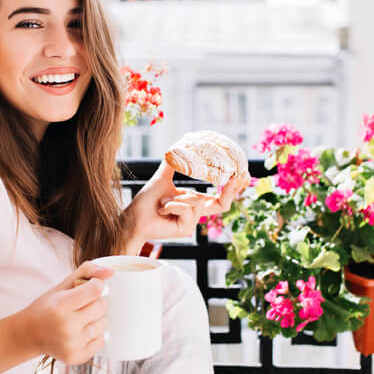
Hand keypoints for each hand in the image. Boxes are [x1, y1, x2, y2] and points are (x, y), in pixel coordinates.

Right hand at [17, 261, 112, 364]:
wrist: (29, 334)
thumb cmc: (46, 307)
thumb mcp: (61, 286)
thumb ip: (86, 272)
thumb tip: (111, 272)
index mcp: (60, 306)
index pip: (95, 290)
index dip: (96, 285)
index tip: (90, 286)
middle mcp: (67, 326)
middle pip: (101, 306)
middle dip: (96, 301)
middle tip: (83, 304)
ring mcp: (72, 344)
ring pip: (103, 324)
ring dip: (96, 319)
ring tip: (81, 318)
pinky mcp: (77, 356)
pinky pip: (101, 341)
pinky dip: (94, 335)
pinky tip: (80, 331)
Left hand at [122, 162, 249, 246]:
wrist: (133, 218)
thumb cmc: (146, 202)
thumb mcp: (162, 178)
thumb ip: (172, 163)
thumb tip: (178, 143)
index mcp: (194, 204)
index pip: (219, 199)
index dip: (232, 189)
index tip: (240, 175)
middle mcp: (196, 215)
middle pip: (222, 204)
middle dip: (230, 190)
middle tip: (237, 175)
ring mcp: (192, 224)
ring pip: (198, 202)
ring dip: (179, 198)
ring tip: (163, 202)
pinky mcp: (185, 229)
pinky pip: (188, 209)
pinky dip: (174, 205)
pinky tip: (163, 209)